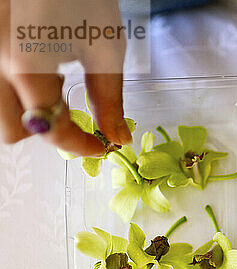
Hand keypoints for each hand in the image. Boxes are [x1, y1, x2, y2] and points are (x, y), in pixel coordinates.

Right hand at [0, 0, 129, 155]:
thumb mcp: (105, 48)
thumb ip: (109, 99)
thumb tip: (117, 138)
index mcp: (27, 65)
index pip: (51, 130)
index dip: (80, 146)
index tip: (100, 146)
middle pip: (13, 132)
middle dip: (46, 130)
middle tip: (72, 113)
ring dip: (26, 115)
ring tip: (50, 89)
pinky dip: (13, 93)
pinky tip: (34, 73)